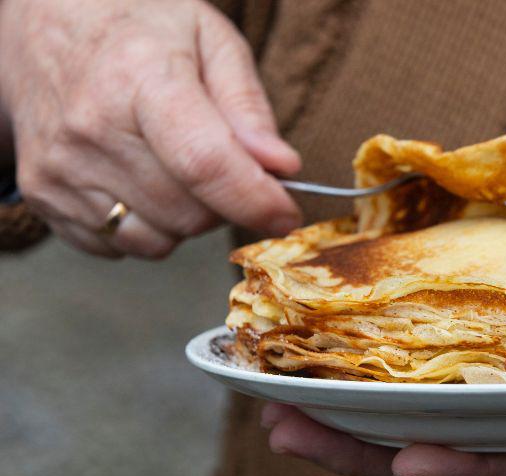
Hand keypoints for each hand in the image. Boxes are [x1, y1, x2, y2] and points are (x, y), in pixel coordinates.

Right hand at [0, 0, 300, 257]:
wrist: (44, 22)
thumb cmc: (136, 26)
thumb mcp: (209, 38)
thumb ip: (247, 105)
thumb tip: (280, 167)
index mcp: (139, 78)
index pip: (205, 164)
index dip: (255, 200)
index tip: (286, 214)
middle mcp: (90, 128)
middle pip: (189, 213)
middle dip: (224, 203)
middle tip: (223, 166)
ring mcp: (60, 167)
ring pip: (157, 241)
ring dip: (185, 219)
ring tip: (175, 166)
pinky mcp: (43, 195)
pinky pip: (118, 247)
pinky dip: (144, 226)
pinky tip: (139, 179)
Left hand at [263, 378, 505, 475]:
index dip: (471, 464)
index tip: (411, 456)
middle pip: (446, 452)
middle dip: (366, 446)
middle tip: (281, 424)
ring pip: (428, 436)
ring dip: (354, 428)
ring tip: (276, 411)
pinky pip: (445, 415)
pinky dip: (387, 407)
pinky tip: (333, 389)